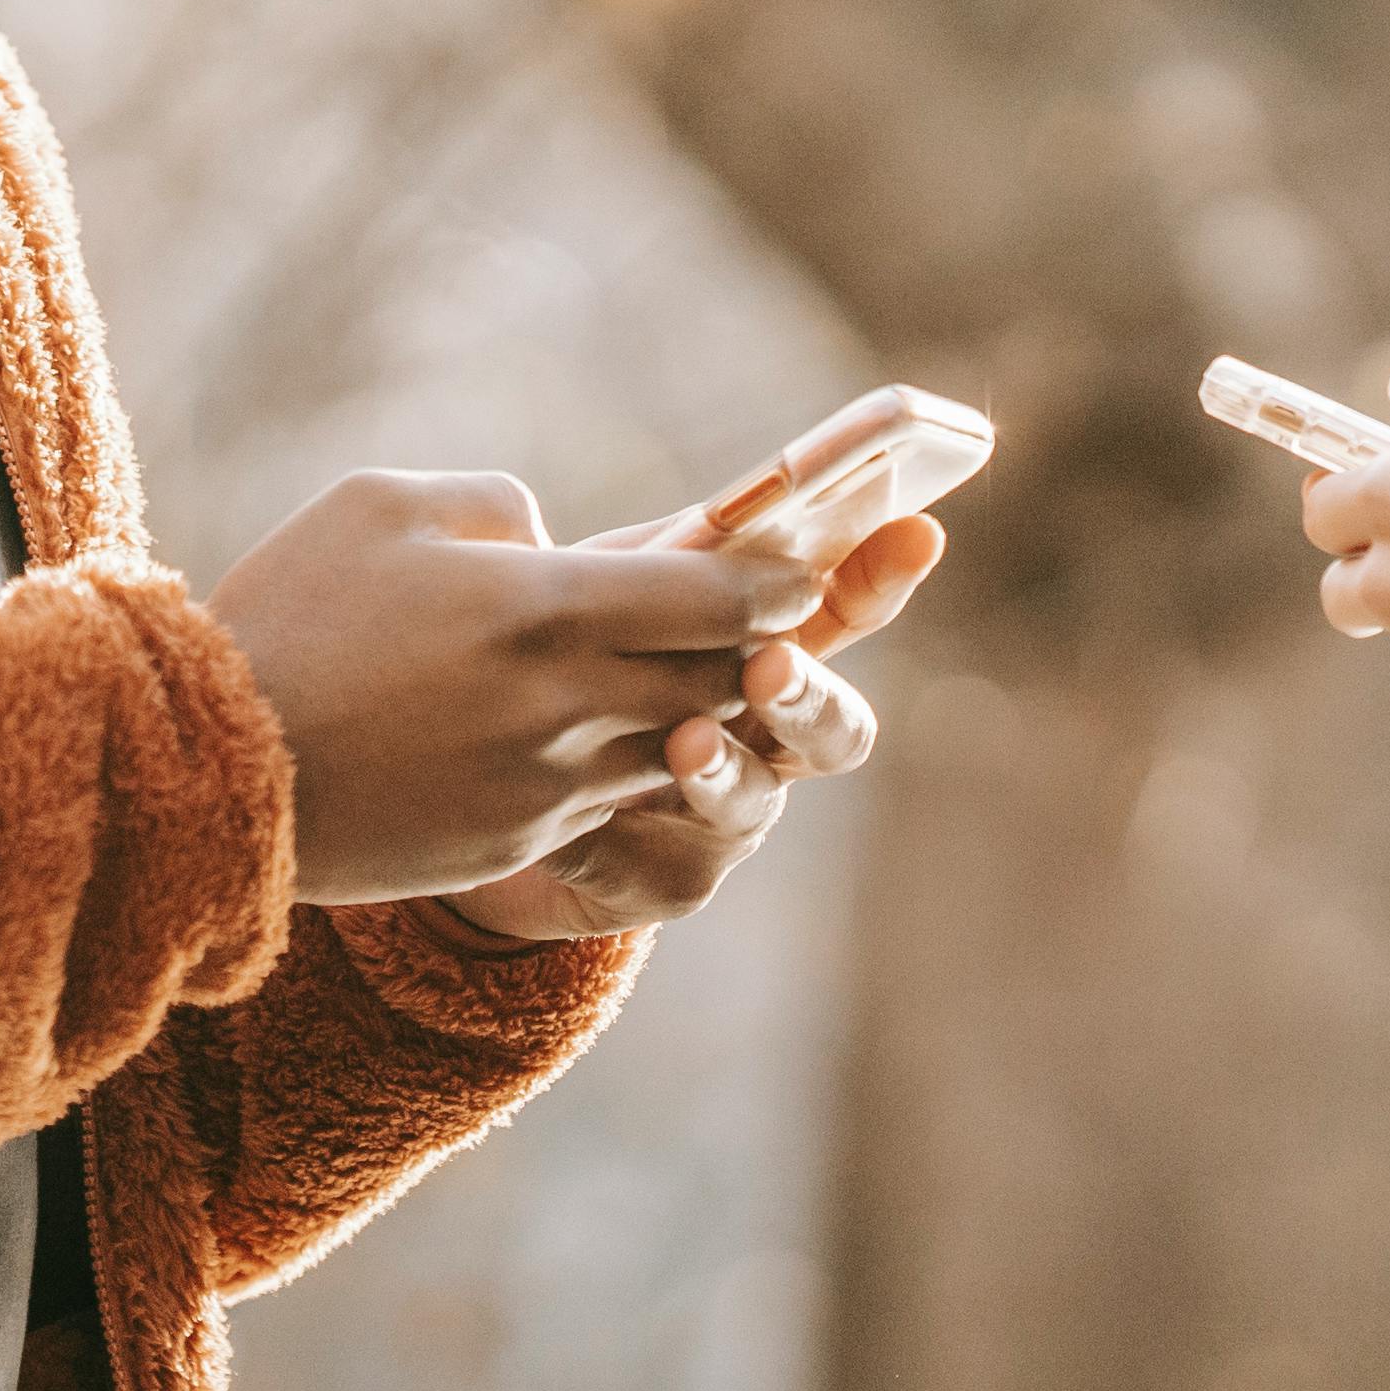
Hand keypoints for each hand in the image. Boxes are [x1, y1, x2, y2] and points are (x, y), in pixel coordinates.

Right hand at [206, 470, 824, 902]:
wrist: (212, 780)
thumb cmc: (287, 619)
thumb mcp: (381, 506)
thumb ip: (494, 507)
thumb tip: (550, 539)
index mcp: (544, 607)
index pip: (719, 598)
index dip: (774, 580)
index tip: (796, 567)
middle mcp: (568, 705)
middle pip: (721, 680)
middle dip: (752, 648)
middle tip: (760, 618)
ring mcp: (548, 786)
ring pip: (678, 747)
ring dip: (696, 711)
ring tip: (686, 672)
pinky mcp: (518, 841)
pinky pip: (611, 799)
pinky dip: (625, 761)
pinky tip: (595, 730)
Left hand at [436, 509, 947, 942]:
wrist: (473, 784)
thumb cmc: (558, 660)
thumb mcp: (602, 593)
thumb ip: (666, 560)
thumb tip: (726, 508)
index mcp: (763, 649)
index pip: (842, 609)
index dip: (882, 575)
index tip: (916, 533)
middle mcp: (766, 739)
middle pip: (835, 729)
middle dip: (808, 695)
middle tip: (768, 663)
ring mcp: (727, 817)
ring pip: (755, 803)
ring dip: (722, 769)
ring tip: (683, 741)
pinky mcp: (668, 882)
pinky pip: (664, 865)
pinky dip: (620, 834)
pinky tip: (576, 817)